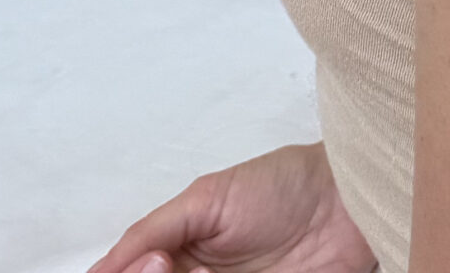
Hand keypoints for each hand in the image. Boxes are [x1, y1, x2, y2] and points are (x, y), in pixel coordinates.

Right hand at [87, 143, 378, 272]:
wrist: (346, 204)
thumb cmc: (282, 185)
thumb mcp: (207, 199)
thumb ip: (153, 230)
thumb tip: (104, 265)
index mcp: (178, 251)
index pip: (132, 272)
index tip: (137, 268)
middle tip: (164, 267)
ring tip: (185, 267)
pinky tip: (198, 271)